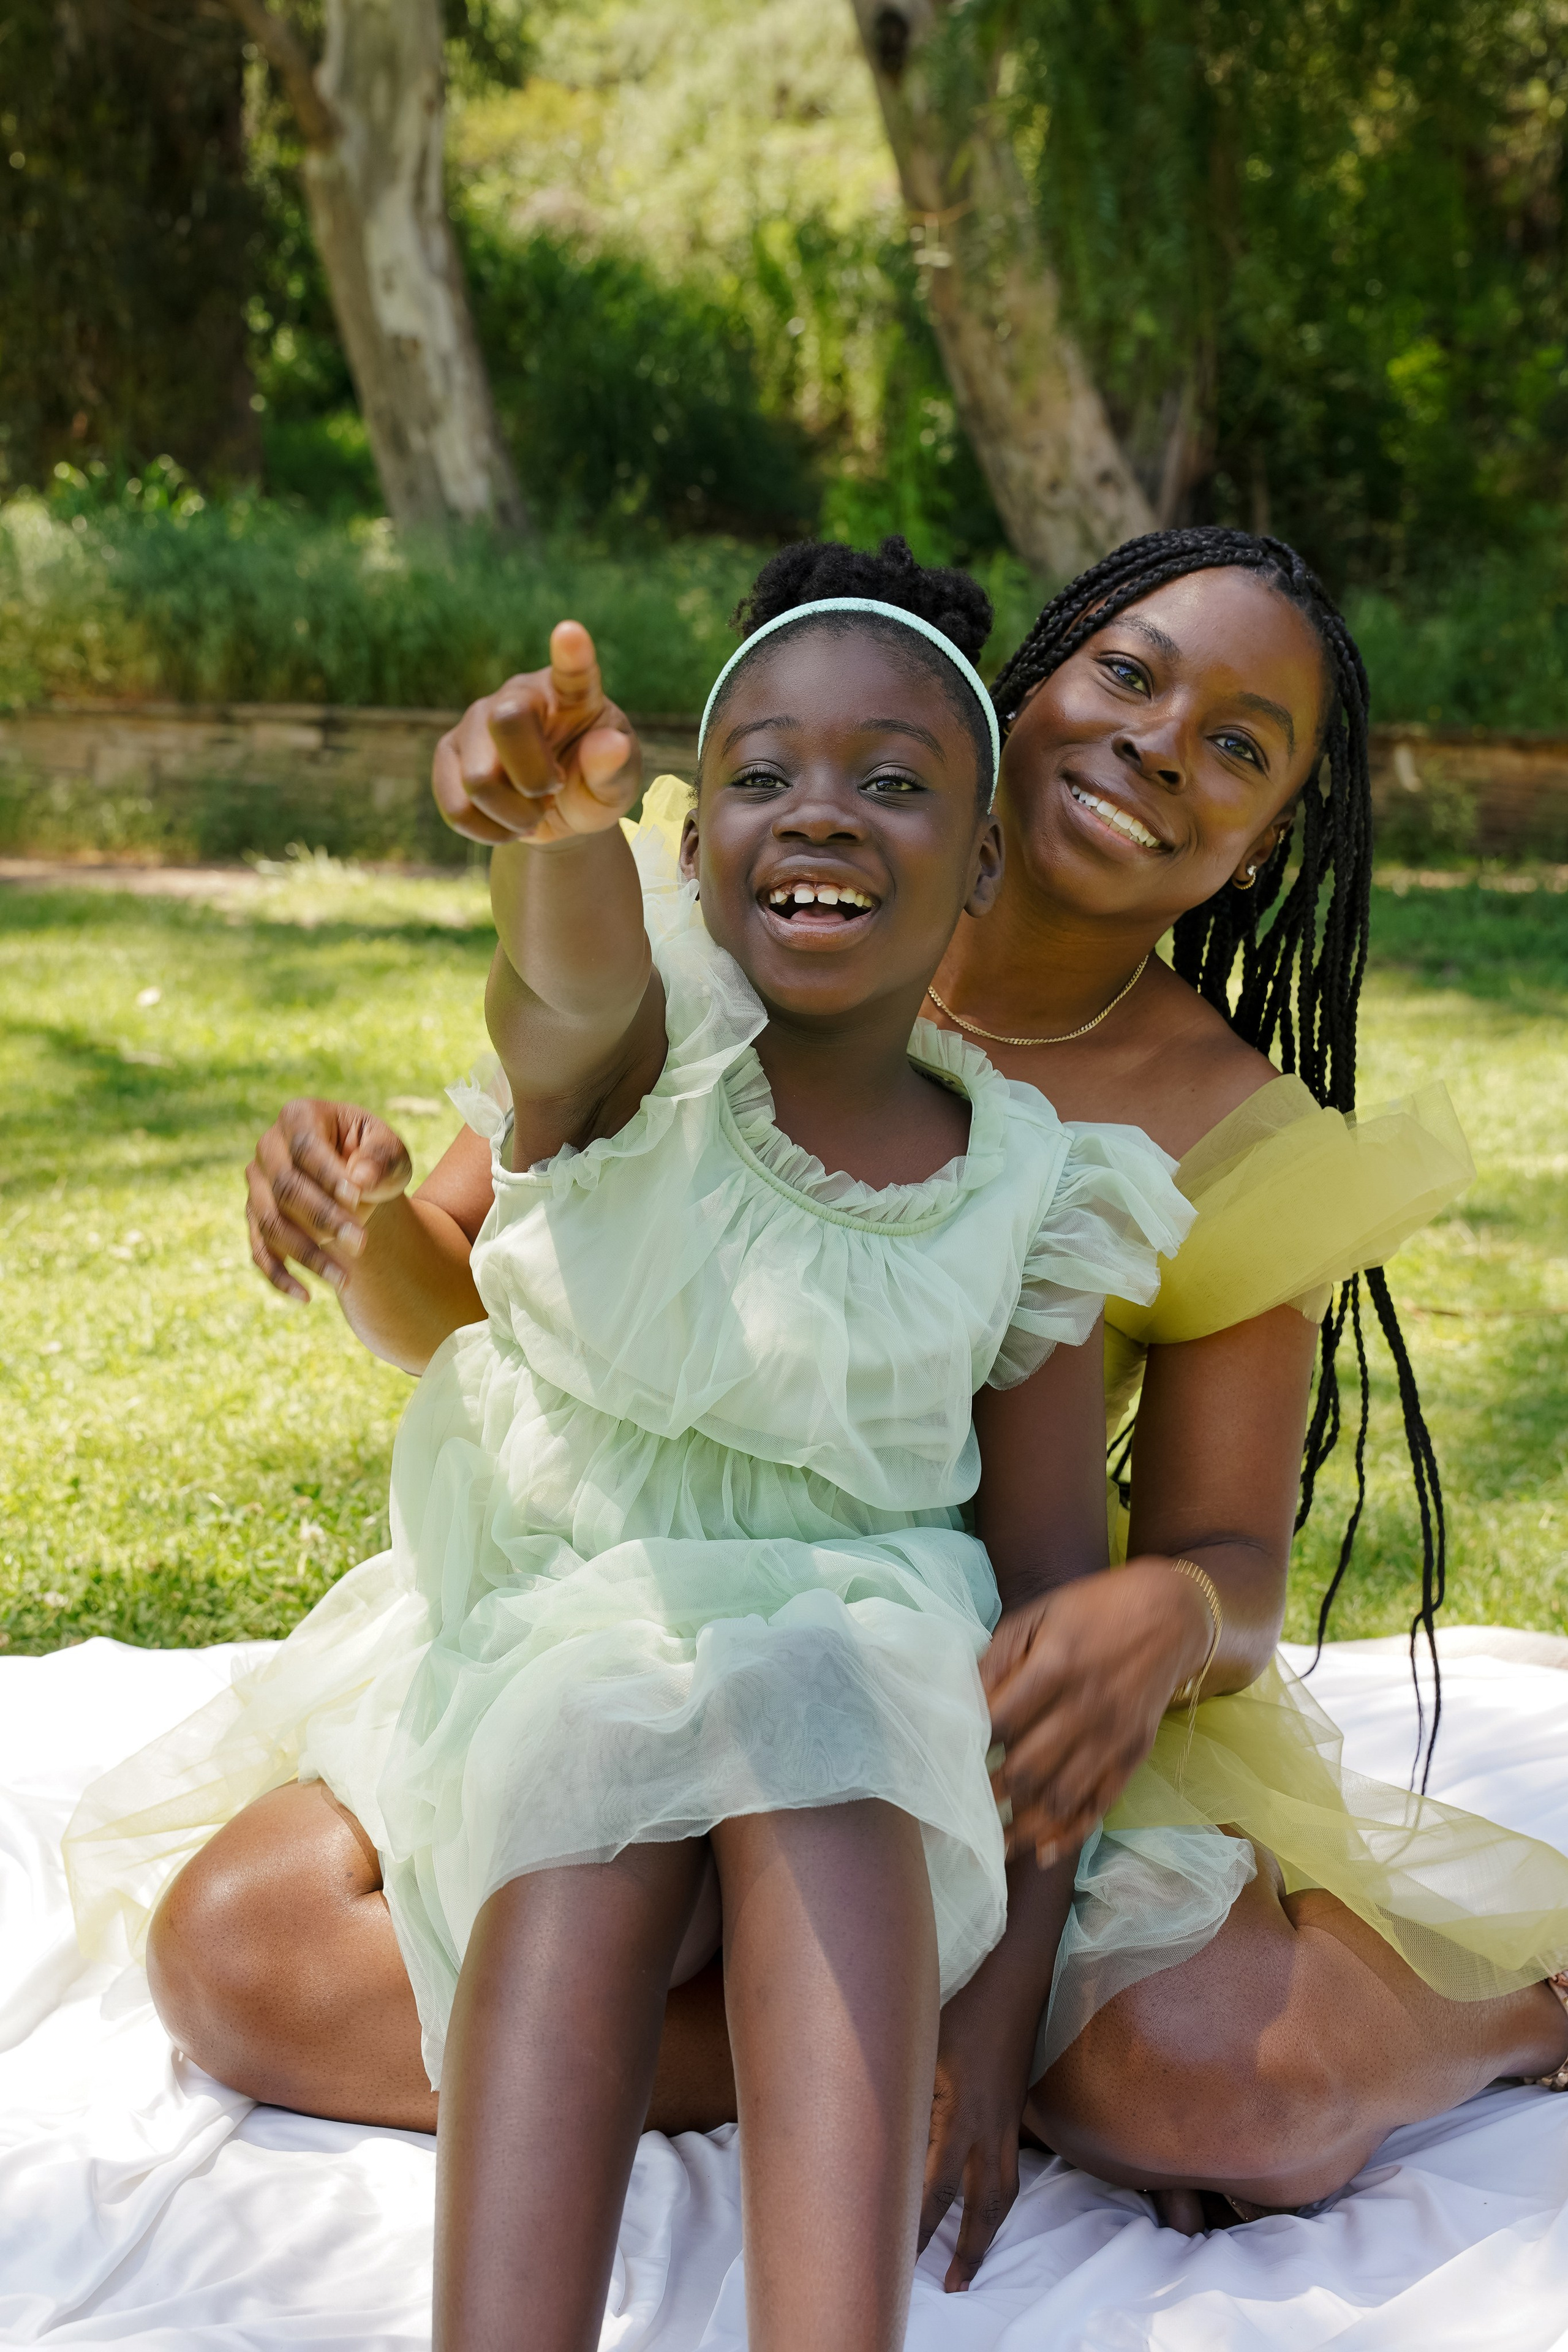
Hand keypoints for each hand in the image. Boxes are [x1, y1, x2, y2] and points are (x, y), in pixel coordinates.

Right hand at [246, 1098, 413, 1302]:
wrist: (357, 1181)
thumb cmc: (374, 1159)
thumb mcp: (389, 1151)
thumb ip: (380, 1158)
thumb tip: (360, 1180)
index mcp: (299, 1117)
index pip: (306, 1147)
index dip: (329, 1174)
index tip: (359, 1198)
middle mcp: (269, 1148)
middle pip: (285, 1186)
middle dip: (322, 1218)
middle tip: (360, 1245)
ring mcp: (257, 1185)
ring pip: (271, 1223)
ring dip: (306, 1254)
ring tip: (344, 1280)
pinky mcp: (255, 1218)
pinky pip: (260, 1251)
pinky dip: (279, 1276)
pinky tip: (307, 1297)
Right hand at [431, 621, 641, 845]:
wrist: (558, 813)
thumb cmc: (593, 786)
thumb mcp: (617, 786)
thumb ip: (614, 768)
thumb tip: (611, 745)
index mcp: (572, 694)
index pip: (573, 671)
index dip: (571, 654)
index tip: (571, 633)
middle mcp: (519, 694)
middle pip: (506, 722)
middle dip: (532, 778)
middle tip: (553, 791)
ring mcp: (476, 719)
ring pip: (478, 779)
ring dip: (513, 816)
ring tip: (533, 811)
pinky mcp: (448, 753)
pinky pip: (455, 807)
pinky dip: (486, 832)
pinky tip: (505, 824)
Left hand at [919, 1973, 1034, 2291]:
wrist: (1015, 1993)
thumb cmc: (961, 2016)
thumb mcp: (922, 2050)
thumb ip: (907, 2096)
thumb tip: (885, 2139)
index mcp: (957, 2115)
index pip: (935, 2187)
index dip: (919, 2226)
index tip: (900, 2255)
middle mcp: (987, 2130)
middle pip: (979, 2206)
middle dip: (965, 2250)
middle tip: (953, 2289)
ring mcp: (1006, 2127)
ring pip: (1002, 2196)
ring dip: (988, 2235)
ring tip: (973, 2267)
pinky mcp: (1014, 2121)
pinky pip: (1010, 2174)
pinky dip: (1000, 2203)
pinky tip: (988, 2216)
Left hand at [983, 1559, 1212, 1862]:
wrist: (1173, 1612)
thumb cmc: (1094, 1609)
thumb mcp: (1039, 1614)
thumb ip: (998, 1656)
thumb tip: (959, 1697)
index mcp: (1057, 1664)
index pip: (1002, 1720)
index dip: (971, 1745)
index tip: (946, 1760)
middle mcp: (1087, 1706)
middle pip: (1029, 1767)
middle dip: (990, 1794)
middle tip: (960, 1810)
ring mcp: (1114, 1735)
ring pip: (1062, 1796)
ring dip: (1024, 1826)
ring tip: (992, 1845)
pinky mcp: (1134, 1752)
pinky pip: (1102, 1803)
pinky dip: (1072, 1831)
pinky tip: (1044, 1852)